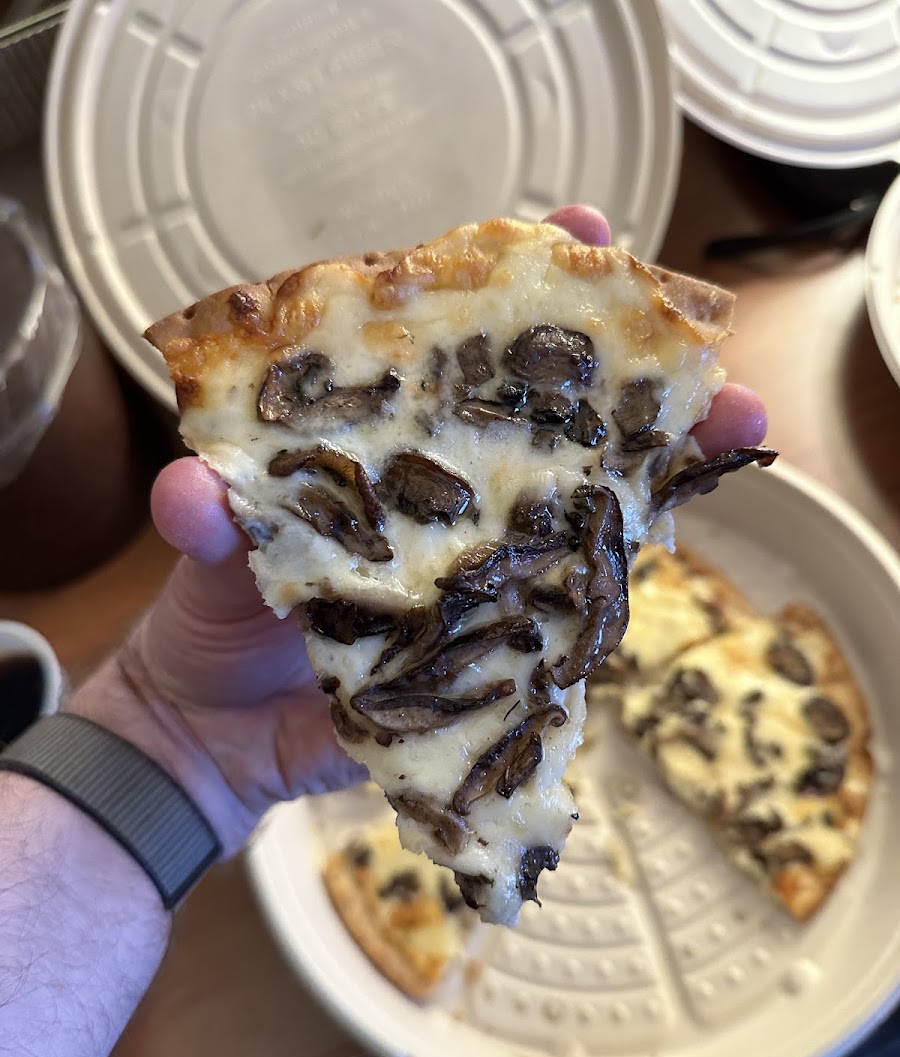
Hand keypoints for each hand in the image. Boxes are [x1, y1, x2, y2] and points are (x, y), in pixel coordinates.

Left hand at [72, 206, 766, 854]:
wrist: (224, 737)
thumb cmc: (217, 619)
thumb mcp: (210, 560)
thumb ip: (208, 521)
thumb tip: (196, 493)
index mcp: (379, 436)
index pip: (456, 337)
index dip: (518, 280)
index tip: (577, 231)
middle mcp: (446, 482)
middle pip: (548, 407)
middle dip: (629, 362)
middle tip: (692, 338)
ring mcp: (484, 557)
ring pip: (586, 491)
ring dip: (663, 451)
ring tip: (737, 419)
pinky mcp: (501, 634)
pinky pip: (574, 597)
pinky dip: (625, 568)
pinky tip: (679, 533)